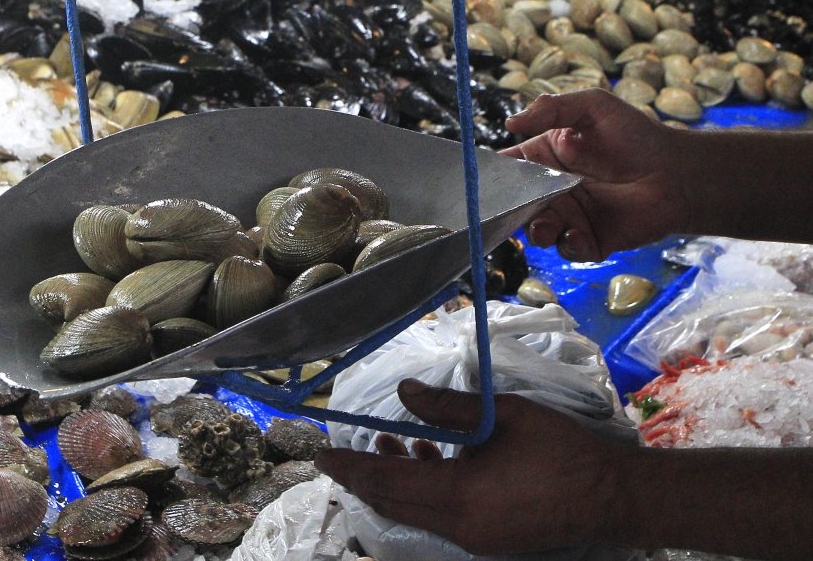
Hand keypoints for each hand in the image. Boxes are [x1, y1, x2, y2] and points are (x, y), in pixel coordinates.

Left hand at [314, 379, 631, 554]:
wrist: (612, 497)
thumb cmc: (561, 451)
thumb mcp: (502, 416)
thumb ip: (447, 407)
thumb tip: (403, 393)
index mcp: (459, 497)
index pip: (385, 482)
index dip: (349, 468)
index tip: (320, 454)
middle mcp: (458, 528)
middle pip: (392, 503)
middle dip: (363, 476)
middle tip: (340, 450)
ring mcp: (473, 540)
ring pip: (413, 512)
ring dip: (393, 481)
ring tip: (389, 441)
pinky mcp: (487, 541)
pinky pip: (437, 517)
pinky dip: (421, 490)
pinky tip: (428, 457)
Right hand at [502, 89, 689, 261]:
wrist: (679, 173)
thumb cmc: (637, 136)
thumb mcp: (593, 107)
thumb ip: (551, 110)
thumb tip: (510, 123)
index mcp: (545, 159)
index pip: (509, 170)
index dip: (493, 177)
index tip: (483, 182)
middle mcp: (552, 191)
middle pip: (517, 206)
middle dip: (510, 211)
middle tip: (513, 209)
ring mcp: (570, 217)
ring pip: (538, 231)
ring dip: (537, 231)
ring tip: (546, 226)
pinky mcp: (591, 240)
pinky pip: (569, 249)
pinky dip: (568, 245)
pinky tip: (578, 233)